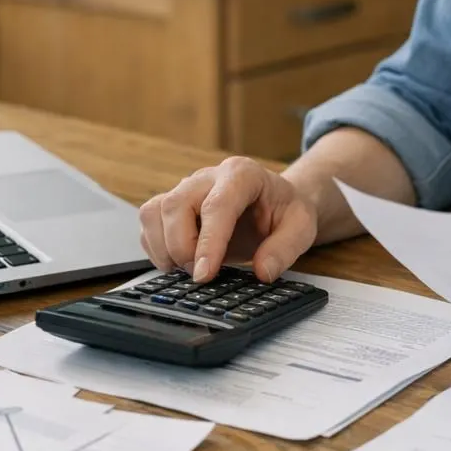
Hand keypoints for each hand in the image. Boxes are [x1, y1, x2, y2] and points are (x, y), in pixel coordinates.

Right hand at [138, 156, 318, 282]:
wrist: (275, 202)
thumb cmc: (285, 210)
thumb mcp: (301, 228)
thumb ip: (285, 249)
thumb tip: (262, 272)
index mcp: (242, 175)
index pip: (217, 206)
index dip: (207, 242)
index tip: (204, 274)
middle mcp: (208, 177)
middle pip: (175, 205)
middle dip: (182, 247)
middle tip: (201, 275)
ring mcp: (186, 189)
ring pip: (154, 212)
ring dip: (164, 248)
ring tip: (188, 269)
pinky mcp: (171, 205)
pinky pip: (149, 223)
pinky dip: (156, 248)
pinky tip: (177, 263)